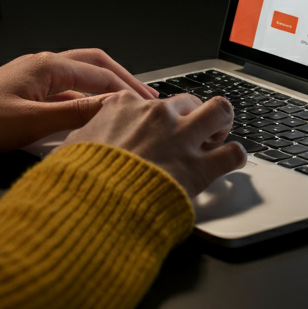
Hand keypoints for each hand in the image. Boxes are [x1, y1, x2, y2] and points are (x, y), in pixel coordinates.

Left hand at [0, 49, 157, 155]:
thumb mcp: (34, 122)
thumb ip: (78, 114)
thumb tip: (113, 107)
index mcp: (48, 66)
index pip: (102, 76)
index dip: (128, 91)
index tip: (147, 106)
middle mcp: (44, 66)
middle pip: (96, 66)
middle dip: (123, 80)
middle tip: (146, 97)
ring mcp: (35, 78)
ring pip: (82, 77)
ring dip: (106, 88)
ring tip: (126, 103)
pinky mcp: (27, 93)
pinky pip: (66, 91)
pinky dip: (86, 99)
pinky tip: (93, 115)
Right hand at [59, 91, 247, 196]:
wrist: (91, 208)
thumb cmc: (78, 181)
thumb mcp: (72, 147)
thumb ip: (86, 135)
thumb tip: (82, 140)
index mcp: (125, 106)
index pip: (151, 101)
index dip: (158, 118)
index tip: (157, 130)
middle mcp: (157, 115)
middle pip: (188, 101)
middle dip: (193, 116)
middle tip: (192, 134)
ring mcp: (181, 138)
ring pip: (220, 111)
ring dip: (222, 122)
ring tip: (218, 135)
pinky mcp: (199, 166)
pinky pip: (233, 153)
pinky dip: (235, 157)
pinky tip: (230, 163)